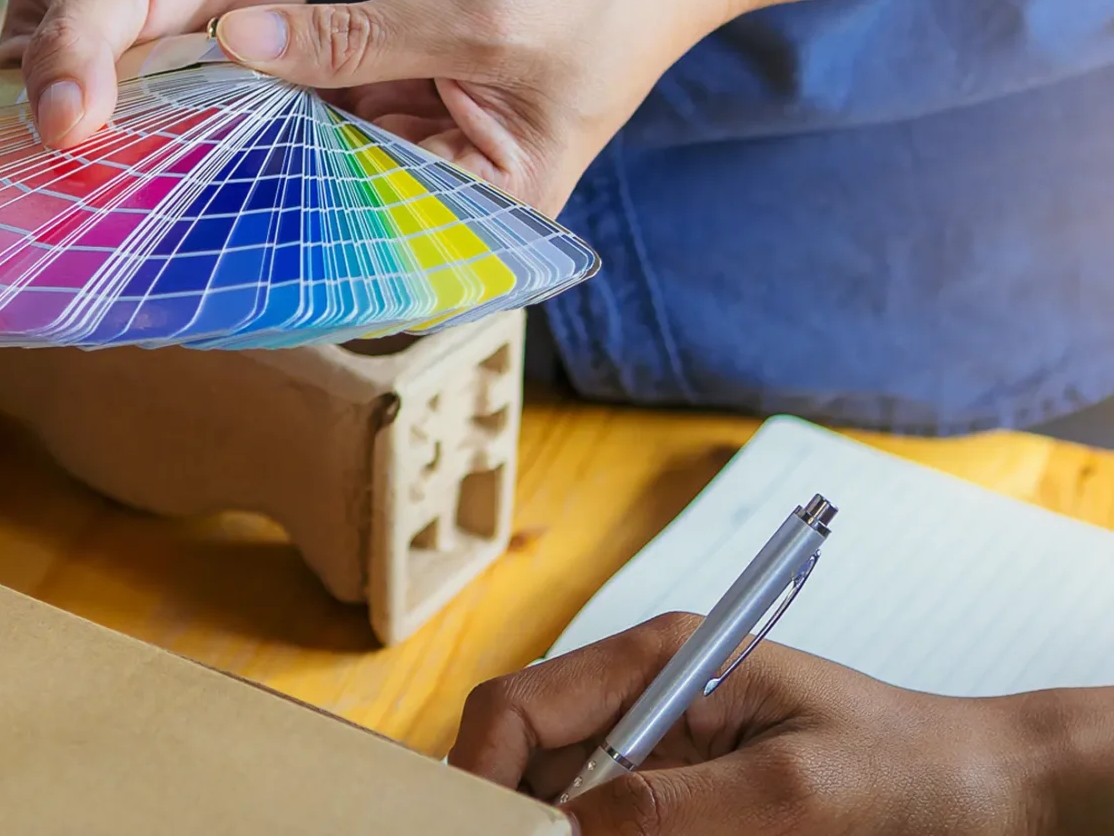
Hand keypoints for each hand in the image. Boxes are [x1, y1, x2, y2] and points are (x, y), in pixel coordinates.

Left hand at [0, 0, 776, 213]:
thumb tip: (241, 44)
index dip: (278, 234)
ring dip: (250, 129)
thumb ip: (355, 40)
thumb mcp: (478, 19)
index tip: (189, 231)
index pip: (365, 241)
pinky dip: (278, 83)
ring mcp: (423, 139)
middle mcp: (447, 191)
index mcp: (486, 214)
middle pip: (328, 195)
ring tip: (160, 131)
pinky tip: (209, 85)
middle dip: (246, 177)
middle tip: (147, 173)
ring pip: (316, 142)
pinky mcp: (407, 87)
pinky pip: (328, 94)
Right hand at [447, 612, 1108, 834]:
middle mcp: (645, 703)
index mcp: (659, 661)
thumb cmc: (918, 771)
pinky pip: (619, 830)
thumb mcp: (792, 794)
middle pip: (527, 767)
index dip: (480, 775)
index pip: (516, 709)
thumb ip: (666, 808)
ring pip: (569, 810)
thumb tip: (558, 828)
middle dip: (527, 819)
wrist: (1001, 797)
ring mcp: (663, 756)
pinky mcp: (685, 804)